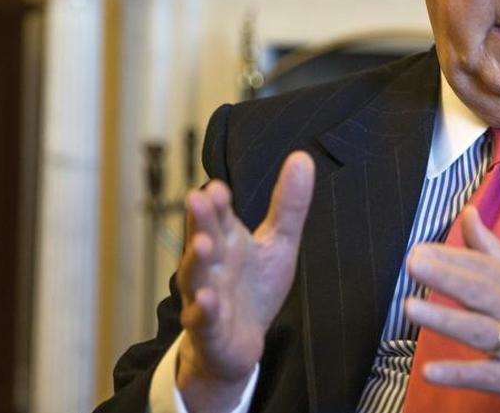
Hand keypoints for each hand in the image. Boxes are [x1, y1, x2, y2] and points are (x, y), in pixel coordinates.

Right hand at [175, 151, 314, 412]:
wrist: (239, 343)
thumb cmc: (254, 287)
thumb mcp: (279, 243)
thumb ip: (289, 205)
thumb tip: (302, 157)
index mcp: (227, 240)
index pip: (220, 215)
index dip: (219, 202)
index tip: (219, 187)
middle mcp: (211, 264)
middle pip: (203, 238)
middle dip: (200, 220)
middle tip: (198, 197)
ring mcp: (205, 296)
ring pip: (196, 276)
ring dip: (198, 260)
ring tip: (202, 244)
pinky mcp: (209, 329)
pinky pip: (203, 318)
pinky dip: (203, 309)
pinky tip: (208, 299)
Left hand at [404, 206, 499, 412]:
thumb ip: (493, 250)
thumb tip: (467, 215)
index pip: (484, 265)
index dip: (451, 257)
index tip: (420, 248)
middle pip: (482, 290)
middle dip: (447, 276)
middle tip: (414, 263)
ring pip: (481, 330)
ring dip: (447, 320)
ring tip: (412, 308)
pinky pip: (488, 376)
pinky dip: (461, 373)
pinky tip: (432, 371)